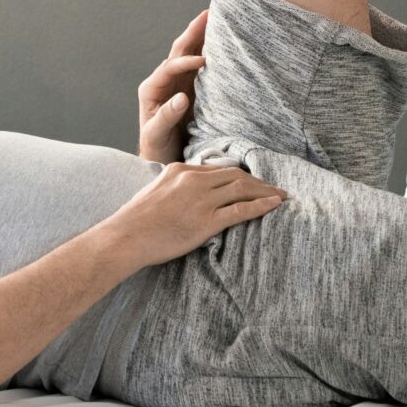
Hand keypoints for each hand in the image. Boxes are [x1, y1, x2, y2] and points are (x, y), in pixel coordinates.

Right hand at [108, 161, 285, 265]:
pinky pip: (241, 209)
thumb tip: (180, 194)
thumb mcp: (153, 192)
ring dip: (265, 191)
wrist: (125, 237)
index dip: (239, 175)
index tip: (252, 181)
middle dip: (258, 182)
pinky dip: (262, 205)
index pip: (217, 169)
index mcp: (180, 170)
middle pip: (235, 175)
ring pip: (242, 189)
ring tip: (281, 196)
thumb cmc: (134, 221)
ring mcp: (201, 200)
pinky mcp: (206, 221)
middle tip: (274, 188)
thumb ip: (172, 187)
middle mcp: (193, 180)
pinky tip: (275, 205)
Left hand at [136, 10, 207, 161]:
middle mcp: (164, 81)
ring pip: (190, 54)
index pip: (169, 68)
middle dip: (193, 33)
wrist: (162, 158)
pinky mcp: (192, 89)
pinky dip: (210, 51)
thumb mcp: (156, 135)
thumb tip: (181, 98)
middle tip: (208, 14)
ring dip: (203, 36)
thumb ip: (166, 116)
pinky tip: (221, 41)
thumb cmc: (156, 148)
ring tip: (216, 18)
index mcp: (152, 89)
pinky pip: (201, 66)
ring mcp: (179, 83)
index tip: (203, 61)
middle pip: (179, 52)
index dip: (185, 62)